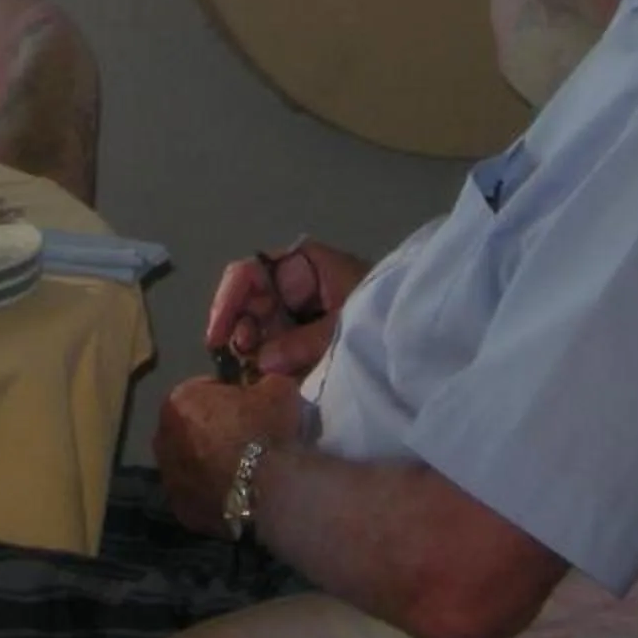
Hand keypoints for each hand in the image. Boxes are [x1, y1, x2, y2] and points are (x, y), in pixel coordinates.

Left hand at [155, 371, 303, 536]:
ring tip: (243, 470)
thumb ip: (263, 383)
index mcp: (179, 401)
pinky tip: (237, 493)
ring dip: (209, 463)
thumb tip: (264, 388)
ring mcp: (169, 478)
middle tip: (244, 438)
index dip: (226, 396)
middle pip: (190, 429)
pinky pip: (197, 495)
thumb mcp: (277, 389)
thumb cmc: (265, 431)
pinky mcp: (182, 510)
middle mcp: (163, 438)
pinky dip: (212, 492)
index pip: (201, 390)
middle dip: (212, 431)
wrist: (268, 489)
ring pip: (190, 464)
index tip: (246, 406)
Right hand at [204, 237, 369, 378]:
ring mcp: (301, 306)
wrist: (420, 335)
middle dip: (242, 330)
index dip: (228, 302)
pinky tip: (267, 375)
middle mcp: (296, 280)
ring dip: (255, 348)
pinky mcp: (307, 330)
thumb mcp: (342, 327)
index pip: (249, 273)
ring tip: (257, 372)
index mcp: (303, 263)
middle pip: (250, 299)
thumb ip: (299, 343)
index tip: (218, 337)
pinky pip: (278, 340)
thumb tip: (260, 360)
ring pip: (261, 323)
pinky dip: (270, 357)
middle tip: (242, 362)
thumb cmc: (382, 316)